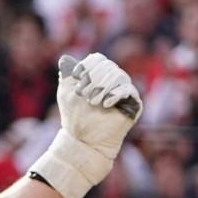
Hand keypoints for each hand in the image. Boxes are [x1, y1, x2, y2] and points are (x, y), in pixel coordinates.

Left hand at [31, 52, 140, 197]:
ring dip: (102, 87)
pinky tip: (105, 104)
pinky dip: (115, 94)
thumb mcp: (66, 92)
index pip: (97, 59)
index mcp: (99, 75)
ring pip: (118, 75)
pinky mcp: (133, 103)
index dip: (86, 67)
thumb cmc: (74, 116)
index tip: (76, 78)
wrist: (83, 139)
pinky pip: (128, 90)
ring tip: (92, 102)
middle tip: (82, 94)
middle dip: (93, 78)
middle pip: (107, 66)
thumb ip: (66, 74)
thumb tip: (64, 59)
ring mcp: (124, 90)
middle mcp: (113, 80)